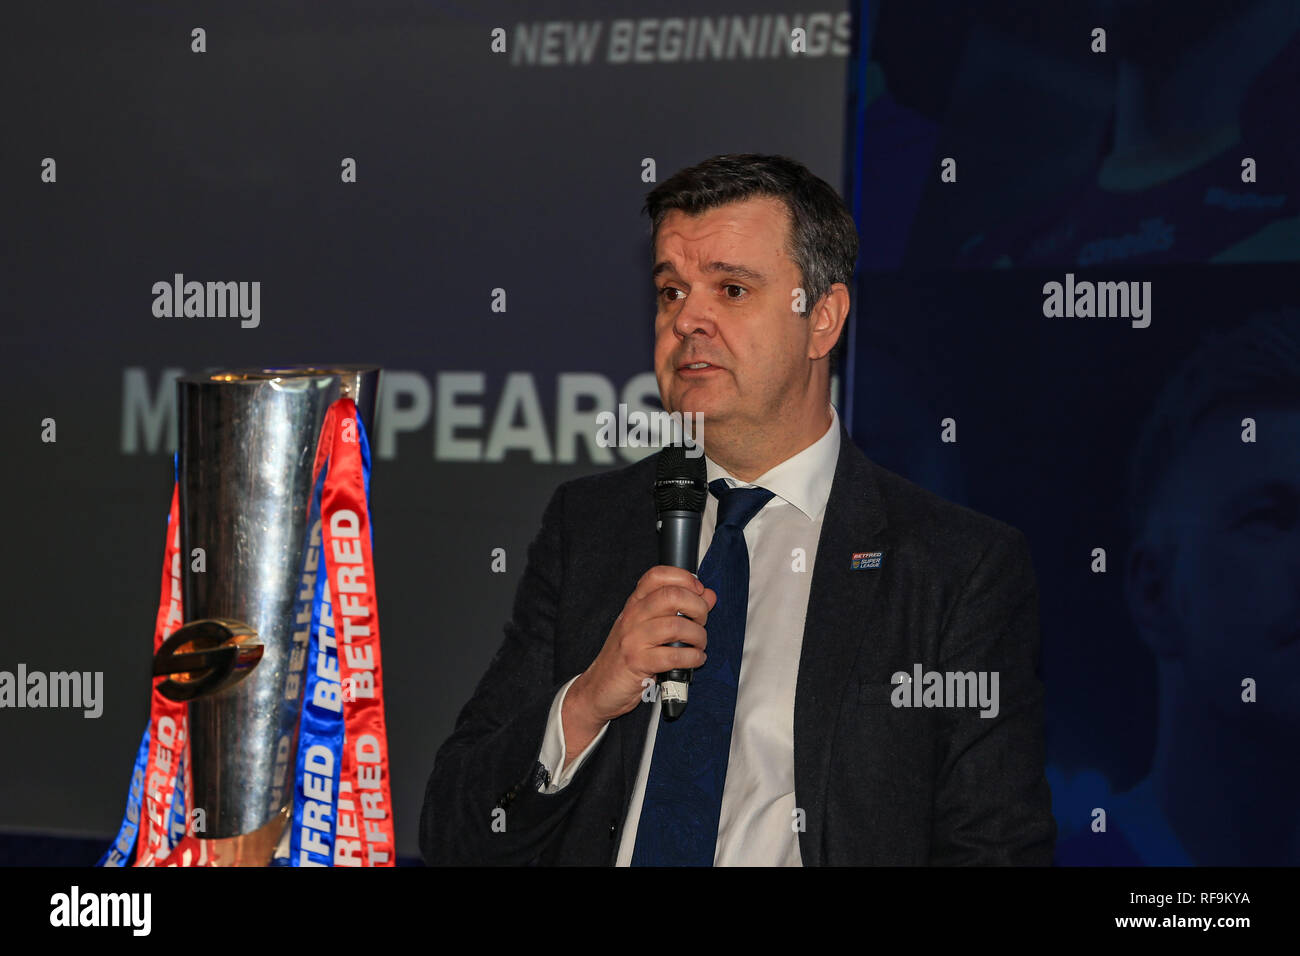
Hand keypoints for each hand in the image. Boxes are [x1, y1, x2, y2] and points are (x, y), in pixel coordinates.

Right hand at [562, 566, 715, 758]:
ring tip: (698, 645)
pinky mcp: (637, 663)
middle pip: (671, 596)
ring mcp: (633, 639)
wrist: (599, 687)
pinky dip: (693, 658)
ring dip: (698, 636)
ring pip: (676, 626)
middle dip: (698, 608)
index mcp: (635, 604)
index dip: (685, 578)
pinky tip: (695, 660)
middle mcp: (633, 616)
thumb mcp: (650, 627)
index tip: (699, 591)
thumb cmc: (627, 657)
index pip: (657, 575)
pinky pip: (674, 656)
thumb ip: (680, 609)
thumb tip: (708, 595)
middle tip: (701, 621)